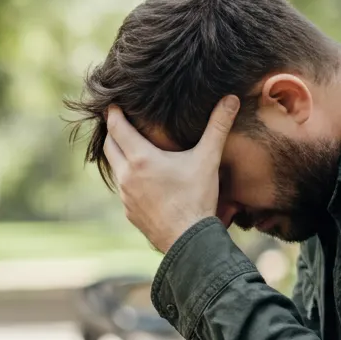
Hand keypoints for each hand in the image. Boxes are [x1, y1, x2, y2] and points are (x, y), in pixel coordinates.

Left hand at [103, 96, 239, 252]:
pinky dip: (127, 178)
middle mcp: (127, 176)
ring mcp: (126, 197)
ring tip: (129, 146)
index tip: (114, 103)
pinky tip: (140, 178)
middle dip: (112, 132)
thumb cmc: (197, 198)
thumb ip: (218, 127)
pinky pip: (123, 189)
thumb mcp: (208, 159)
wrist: (190, 241)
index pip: (116, 128)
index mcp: (141, 159)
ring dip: (119, 156)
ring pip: (114, 168)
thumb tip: (231, 98)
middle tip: (118, 121)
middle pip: (109, 146)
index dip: (113, 113)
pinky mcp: (130, 212)